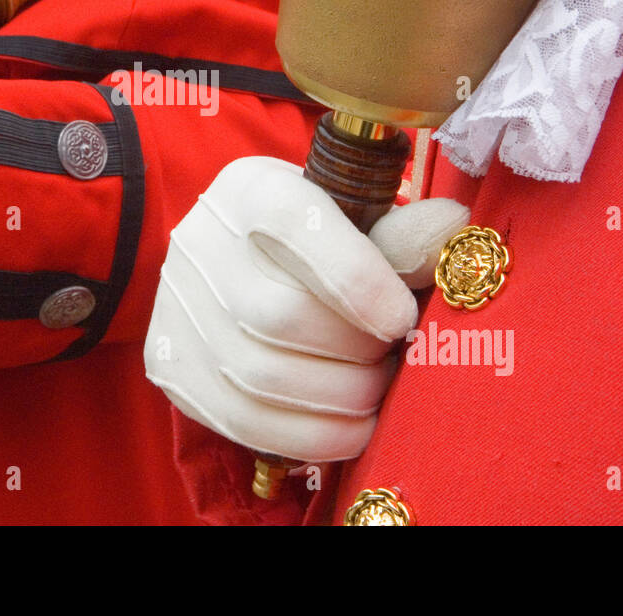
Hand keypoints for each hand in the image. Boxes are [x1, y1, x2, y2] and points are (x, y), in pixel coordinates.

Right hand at [144, 156, 467, 461]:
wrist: (232, 263)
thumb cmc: (314, 242)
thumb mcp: (353, 220)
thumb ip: (399, 235)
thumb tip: (452, 230)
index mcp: (251, 189)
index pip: (293, 224)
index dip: (355, 278)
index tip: (401, 317)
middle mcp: (200, 242)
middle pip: (280, 315)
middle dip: (356, 350)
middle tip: (394, 356)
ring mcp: (175, 307)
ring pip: (261, 375)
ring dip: (341, 396)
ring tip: (375, 388)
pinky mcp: (170, 366)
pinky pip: (243, 420)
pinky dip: (311, 434)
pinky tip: (350, 424)